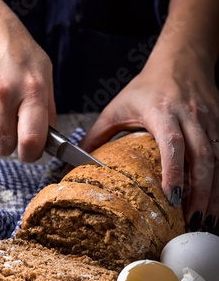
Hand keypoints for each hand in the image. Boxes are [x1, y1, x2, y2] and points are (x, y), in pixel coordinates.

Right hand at [0, 0, 56, 161]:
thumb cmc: (15, 47)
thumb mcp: (43, 70)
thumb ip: (47, 108)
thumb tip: (49, 141)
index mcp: (32, 90)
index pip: (32, 141)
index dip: (32, 155)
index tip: (31, 152)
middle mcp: (5, 95)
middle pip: (3, 147)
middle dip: (9, 145)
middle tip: (12, 130)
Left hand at [80, 42, 218, 230]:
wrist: (182, 59)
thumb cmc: (148, 84)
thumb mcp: (118, 106)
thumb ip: (97, 134)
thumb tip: (76, 162)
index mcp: (161, 111)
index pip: (172, 142)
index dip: (173, 170)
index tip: (171, 196)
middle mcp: (189, 116)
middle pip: (202, 156)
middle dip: (201, 192)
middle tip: (193, 221)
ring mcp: (208, 121)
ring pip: (217, 159)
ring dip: (214, 192)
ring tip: (206, 221)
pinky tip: (213, 202)